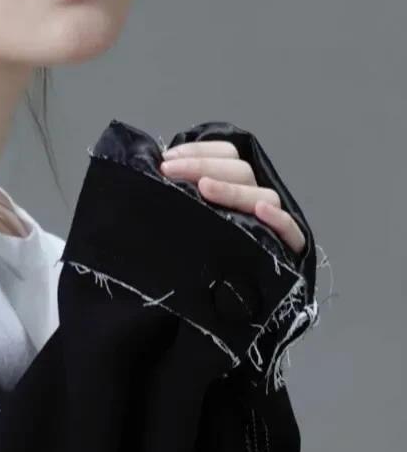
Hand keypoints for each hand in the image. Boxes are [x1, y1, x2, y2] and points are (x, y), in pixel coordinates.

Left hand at [159, 140, 306, 256]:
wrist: (224, 300)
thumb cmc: (200, 251)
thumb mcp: (188, 216)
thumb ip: (182, 193)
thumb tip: (160, 170)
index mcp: (237, 185)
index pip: (227, 154)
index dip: (199, 152)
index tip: (167, 159)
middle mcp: (256, 198)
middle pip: (240, 171)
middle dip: (203, 166)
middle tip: (169, 171)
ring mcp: (272, 222)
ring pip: (263, 196)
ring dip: (233, 190)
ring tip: (204, 188)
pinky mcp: (286, 247)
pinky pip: (290, 230)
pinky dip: (278, 218)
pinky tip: (261, 211)